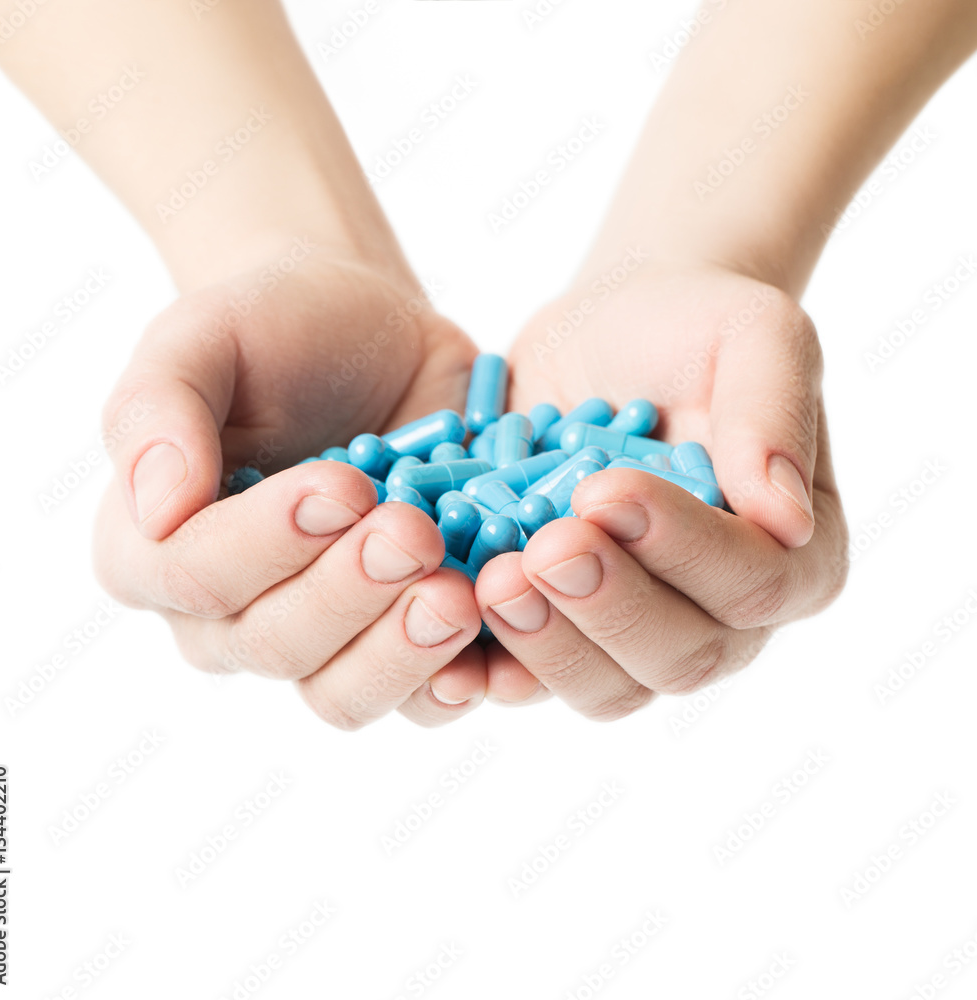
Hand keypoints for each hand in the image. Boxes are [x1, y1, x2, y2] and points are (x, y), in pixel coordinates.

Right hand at [95, 248, 488, 728]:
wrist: (371, 334)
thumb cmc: (273, 328)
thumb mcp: (203, 337)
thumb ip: (158, 408)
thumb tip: (157, 508)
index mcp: (156, 548)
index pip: (194, 576)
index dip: (267, 543)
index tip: (341, 485)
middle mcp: (228, 613)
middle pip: (276, 643)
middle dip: (349, 593)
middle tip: (415, 534)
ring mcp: (319, 635)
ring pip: (343, 692)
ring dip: (402, 654)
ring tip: (459, 595)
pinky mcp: (394, 634)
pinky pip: (418, 695)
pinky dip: (457, 682)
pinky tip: (492, 658)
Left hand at [474, 260, 848, 717]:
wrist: (611, 336)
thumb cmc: (693, 328)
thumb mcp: (752, 335)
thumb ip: (772, 415)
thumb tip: (789, 521)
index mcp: (791, 558)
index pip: (753, 583)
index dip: (682, 549)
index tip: (605, 489)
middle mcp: (720, 615)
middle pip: (680, 656)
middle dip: (608, 608)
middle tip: (540, 550)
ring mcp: (638, 634)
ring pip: (607, 686)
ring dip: (547, 645)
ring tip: (489, 581)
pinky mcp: (564, 628)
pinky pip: (532, 674)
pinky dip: (492, 662)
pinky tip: (448, 630)